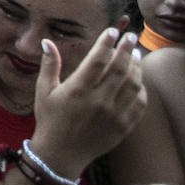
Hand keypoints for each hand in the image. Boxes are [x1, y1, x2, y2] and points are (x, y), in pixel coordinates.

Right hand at [31, 28, 145, 173]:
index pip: (98, 59)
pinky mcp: (124, 126)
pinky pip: (139, 104)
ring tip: (135, 54)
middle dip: (126, 49)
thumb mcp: (43, 91)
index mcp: (78, 90)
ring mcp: (114, 114)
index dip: (107, 43)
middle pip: (119, 69)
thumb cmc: (49, 119)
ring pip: (132, 84)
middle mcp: (99, 100)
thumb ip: (49, 65)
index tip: (113, 31)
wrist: (61, 154)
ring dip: (136, 67)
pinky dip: (141, 89)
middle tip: (130, 36)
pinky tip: (138, 80)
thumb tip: (47, 42)